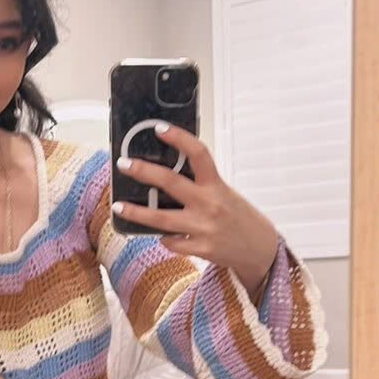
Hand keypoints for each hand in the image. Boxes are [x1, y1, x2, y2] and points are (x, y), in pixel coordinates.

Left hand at [113, 124, 278, 296]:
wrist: (259, 249)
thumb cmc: (238, 217)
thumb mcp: (224, 194)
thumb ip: (200, 185)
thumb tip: (165, 179)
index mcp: (216, 185)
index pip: (197, 154)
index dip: (178, 138)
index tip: (159, 129)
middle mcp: (209, 204)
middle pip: (170, 182)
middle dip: (143, 171)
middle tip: (124, 164)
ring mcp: (203, 228)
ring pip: (161, 219)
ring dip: (137, 212)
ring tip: (118, 205)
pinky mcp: (200, 248)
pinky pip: (171, 242)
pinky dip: (163, 237)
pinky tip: (158, 234)